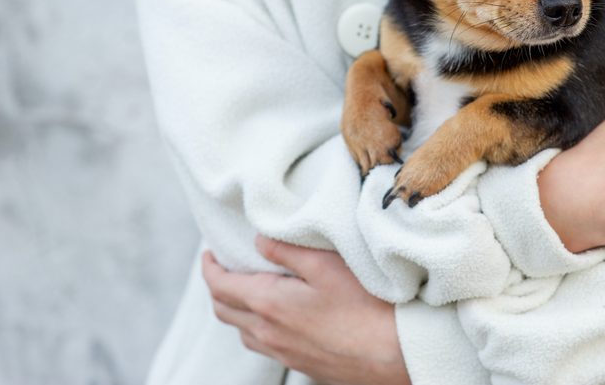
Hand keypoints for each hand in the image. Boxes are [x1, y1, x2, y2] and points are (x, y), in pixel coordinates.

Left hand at [203, 237, 410, 384]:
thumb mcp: (326, 265)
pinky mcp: (301, 364)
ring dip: (237, 308)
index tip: (208, 252)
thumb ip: (287, 249)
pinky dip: (256, 326)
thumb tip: (258, 241)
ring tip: (249, 288)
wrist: (396, 354)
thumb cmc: (366, 306)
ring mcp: (284, 353)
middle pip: (224, 310)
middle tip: (225, 267)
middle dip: (217, 287)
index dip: (208, 267)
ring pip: (243, 331)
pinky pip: (263, 345)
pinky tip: (278, 315)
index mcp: (268, 305)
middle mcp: (268, 334)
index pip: (219, 286)